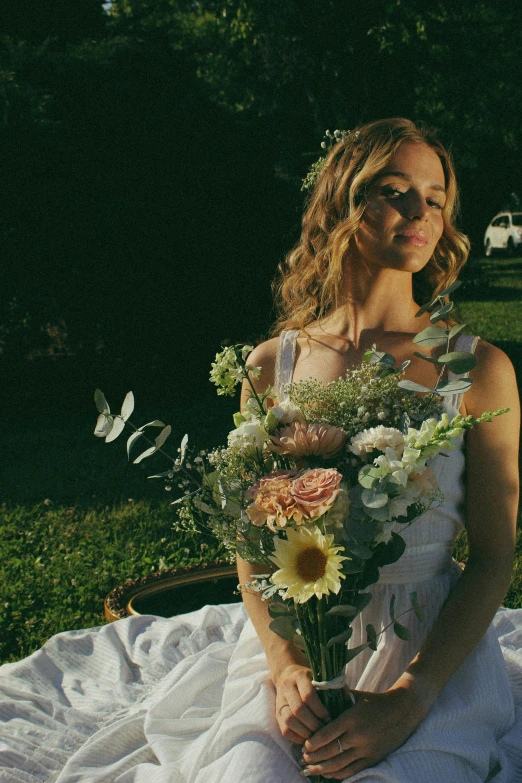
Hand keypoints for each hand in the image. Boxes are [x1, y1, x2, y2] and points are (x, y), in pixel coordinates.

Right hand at [274, 664, 330, 743]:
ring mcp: (280, 700)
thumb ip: (333, 687)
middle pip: (298, 710)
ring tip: (316, 737)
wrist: (287, 674)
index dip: (320, 710)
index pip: (308, 696)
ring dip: (305, 732)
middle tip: (325, 731)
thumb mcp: (320, 678)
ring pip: (289, 720)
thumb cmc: (310, 679)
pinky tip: (307, 738)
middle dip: (314, 724)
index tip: (330, 719)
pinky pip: (284, 730)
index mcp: (300, 676)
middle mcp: (287, 687)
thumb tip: (348, 701)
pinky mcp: (276, 713)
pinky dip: (297, 737)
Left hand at [301, 686, 427, 778]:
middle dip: (313, 757)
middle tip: (303, 758)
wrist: (402, 711)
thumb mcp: (355, 696)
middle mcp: (358, 736)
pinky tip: (327, 774)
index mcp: (351, 718)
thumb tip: (317, 691)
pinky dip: (338, 774)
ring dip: (322, 769)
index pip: (326, 735)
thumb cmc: (375, 701)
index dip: (312, 743)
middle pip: (330, 752)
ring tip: (310, 769)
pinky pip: (352, 771)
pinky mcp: (373, 759)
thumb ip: (337, 697)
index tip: (304, 745)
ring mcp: (366, 749)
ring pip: (339, 765)